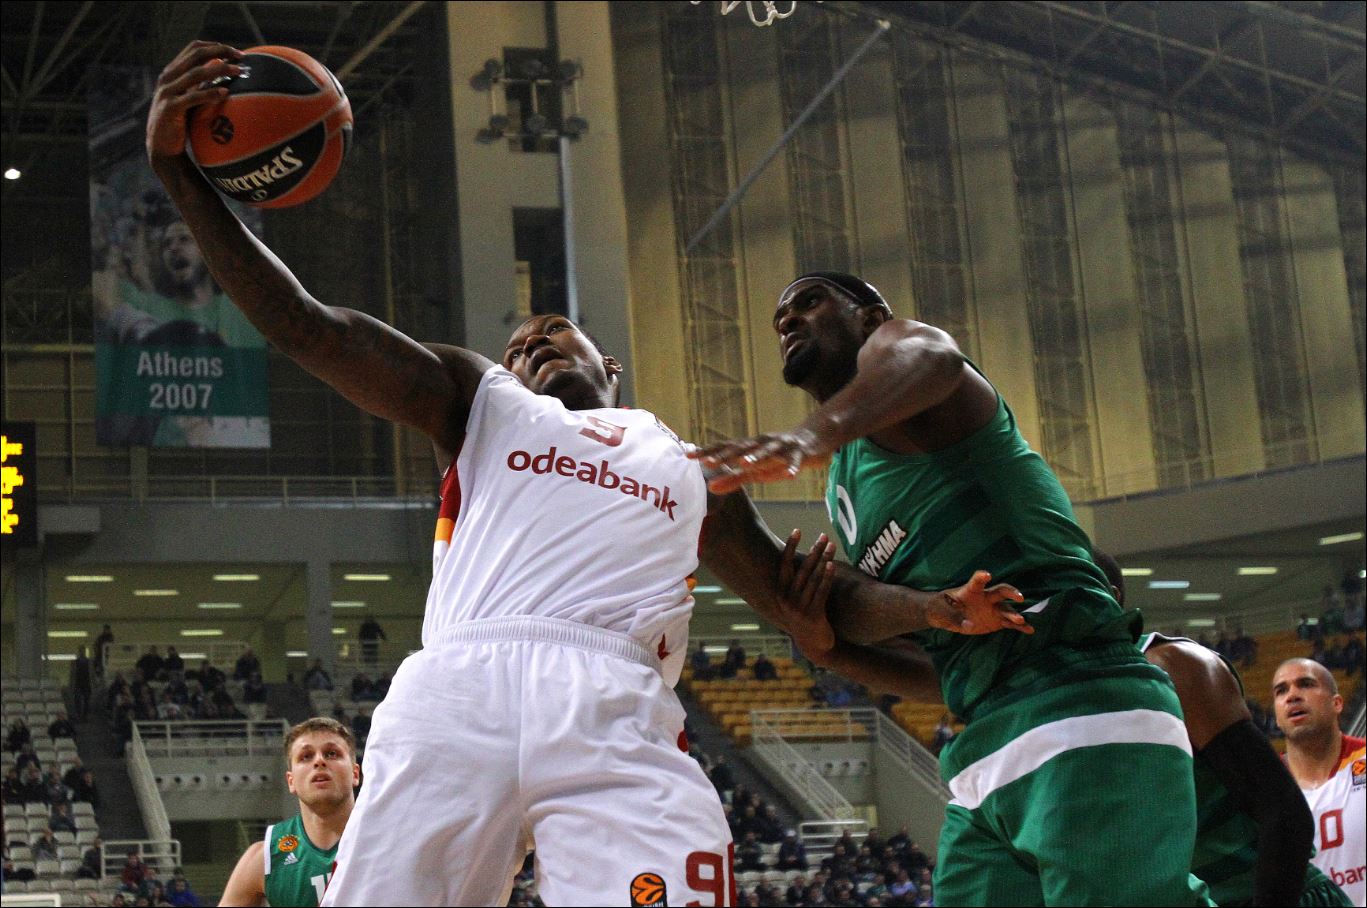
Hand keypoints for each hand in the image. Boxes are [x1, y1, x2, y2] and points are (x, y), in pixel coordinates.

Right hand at [146, 41, 243, 161]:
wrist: (163, 147)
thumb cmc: (181, 122)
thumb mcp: (190, 98)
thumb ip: (201, 84)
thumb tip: (227, 71)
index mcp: (173, 72)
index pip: (194, 48)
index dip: (215, 46)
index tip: (236, 52)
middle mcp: (168, 78)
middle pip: (196, 55)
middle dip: (220, 51)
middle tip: (242, 57)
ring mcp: (167, 92)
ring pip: (195, 73)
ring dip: (220, 70)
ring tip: (239, 71)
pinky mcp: (170, 109)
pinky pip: (192, 98)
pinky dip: (210, 93)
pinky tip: (225, 93)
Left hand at [689, 427, 830, 494]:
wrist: (812, 442)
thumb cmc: (777, 458)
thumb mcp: (755, 471)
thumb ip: (733, 479)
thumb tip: (710, 488)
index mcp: (749, 448)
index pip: (724, 449)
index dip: (707, 452)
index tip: (688, 456)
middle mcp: (762, 443)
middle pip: (742, 448)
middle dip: (725, 455)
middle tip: (708, 463)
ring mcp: (781, 446)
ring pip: (768, 451)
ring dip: (756, 456)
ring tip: (744, 463)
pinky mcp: (800, 453)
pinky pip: (795, 461)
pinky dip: (792, 467)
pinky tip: (789, 476)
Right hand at [775, 529, 836, 663]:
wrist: (814, 645)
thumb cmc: (805, 618)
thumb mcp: (794, 601)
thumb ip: (794, 583)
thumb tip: (800, 558)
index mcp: (781, 594)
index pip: (784, 565)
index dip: (790, 547)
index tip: (797, 530)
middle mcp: (787, 600)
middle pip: (802, 569)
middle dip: (814, 550)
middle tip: (823, 535)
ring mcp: (800, 609)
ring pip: (813, 578)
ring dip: (824, 559)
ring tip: (831, 545)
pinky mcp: (813, 616)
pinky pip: (821, 592)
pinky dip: (826, 577)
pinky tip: (832, 565)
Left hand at [925, 571, 1031, 635]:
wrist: (947, 616)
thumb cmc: (941, 608)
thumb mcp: (940, 611)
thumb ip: (953, 616)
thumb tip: (968, 623)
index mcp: (970, 591)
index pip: (976, 582)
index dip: (981, 577)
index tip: (987, 575)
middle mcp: (985, 597)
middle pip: (1000, 591)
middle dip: (1010, 592)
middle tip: (1020, 597)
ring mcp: (993, 609)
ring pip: (1007, 609)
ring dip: (1014, 614)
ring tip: (1020, 620)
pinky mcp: (996, 621)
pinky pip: (1010, 623)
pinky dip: (1020, 627)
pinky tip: (1030, 630)